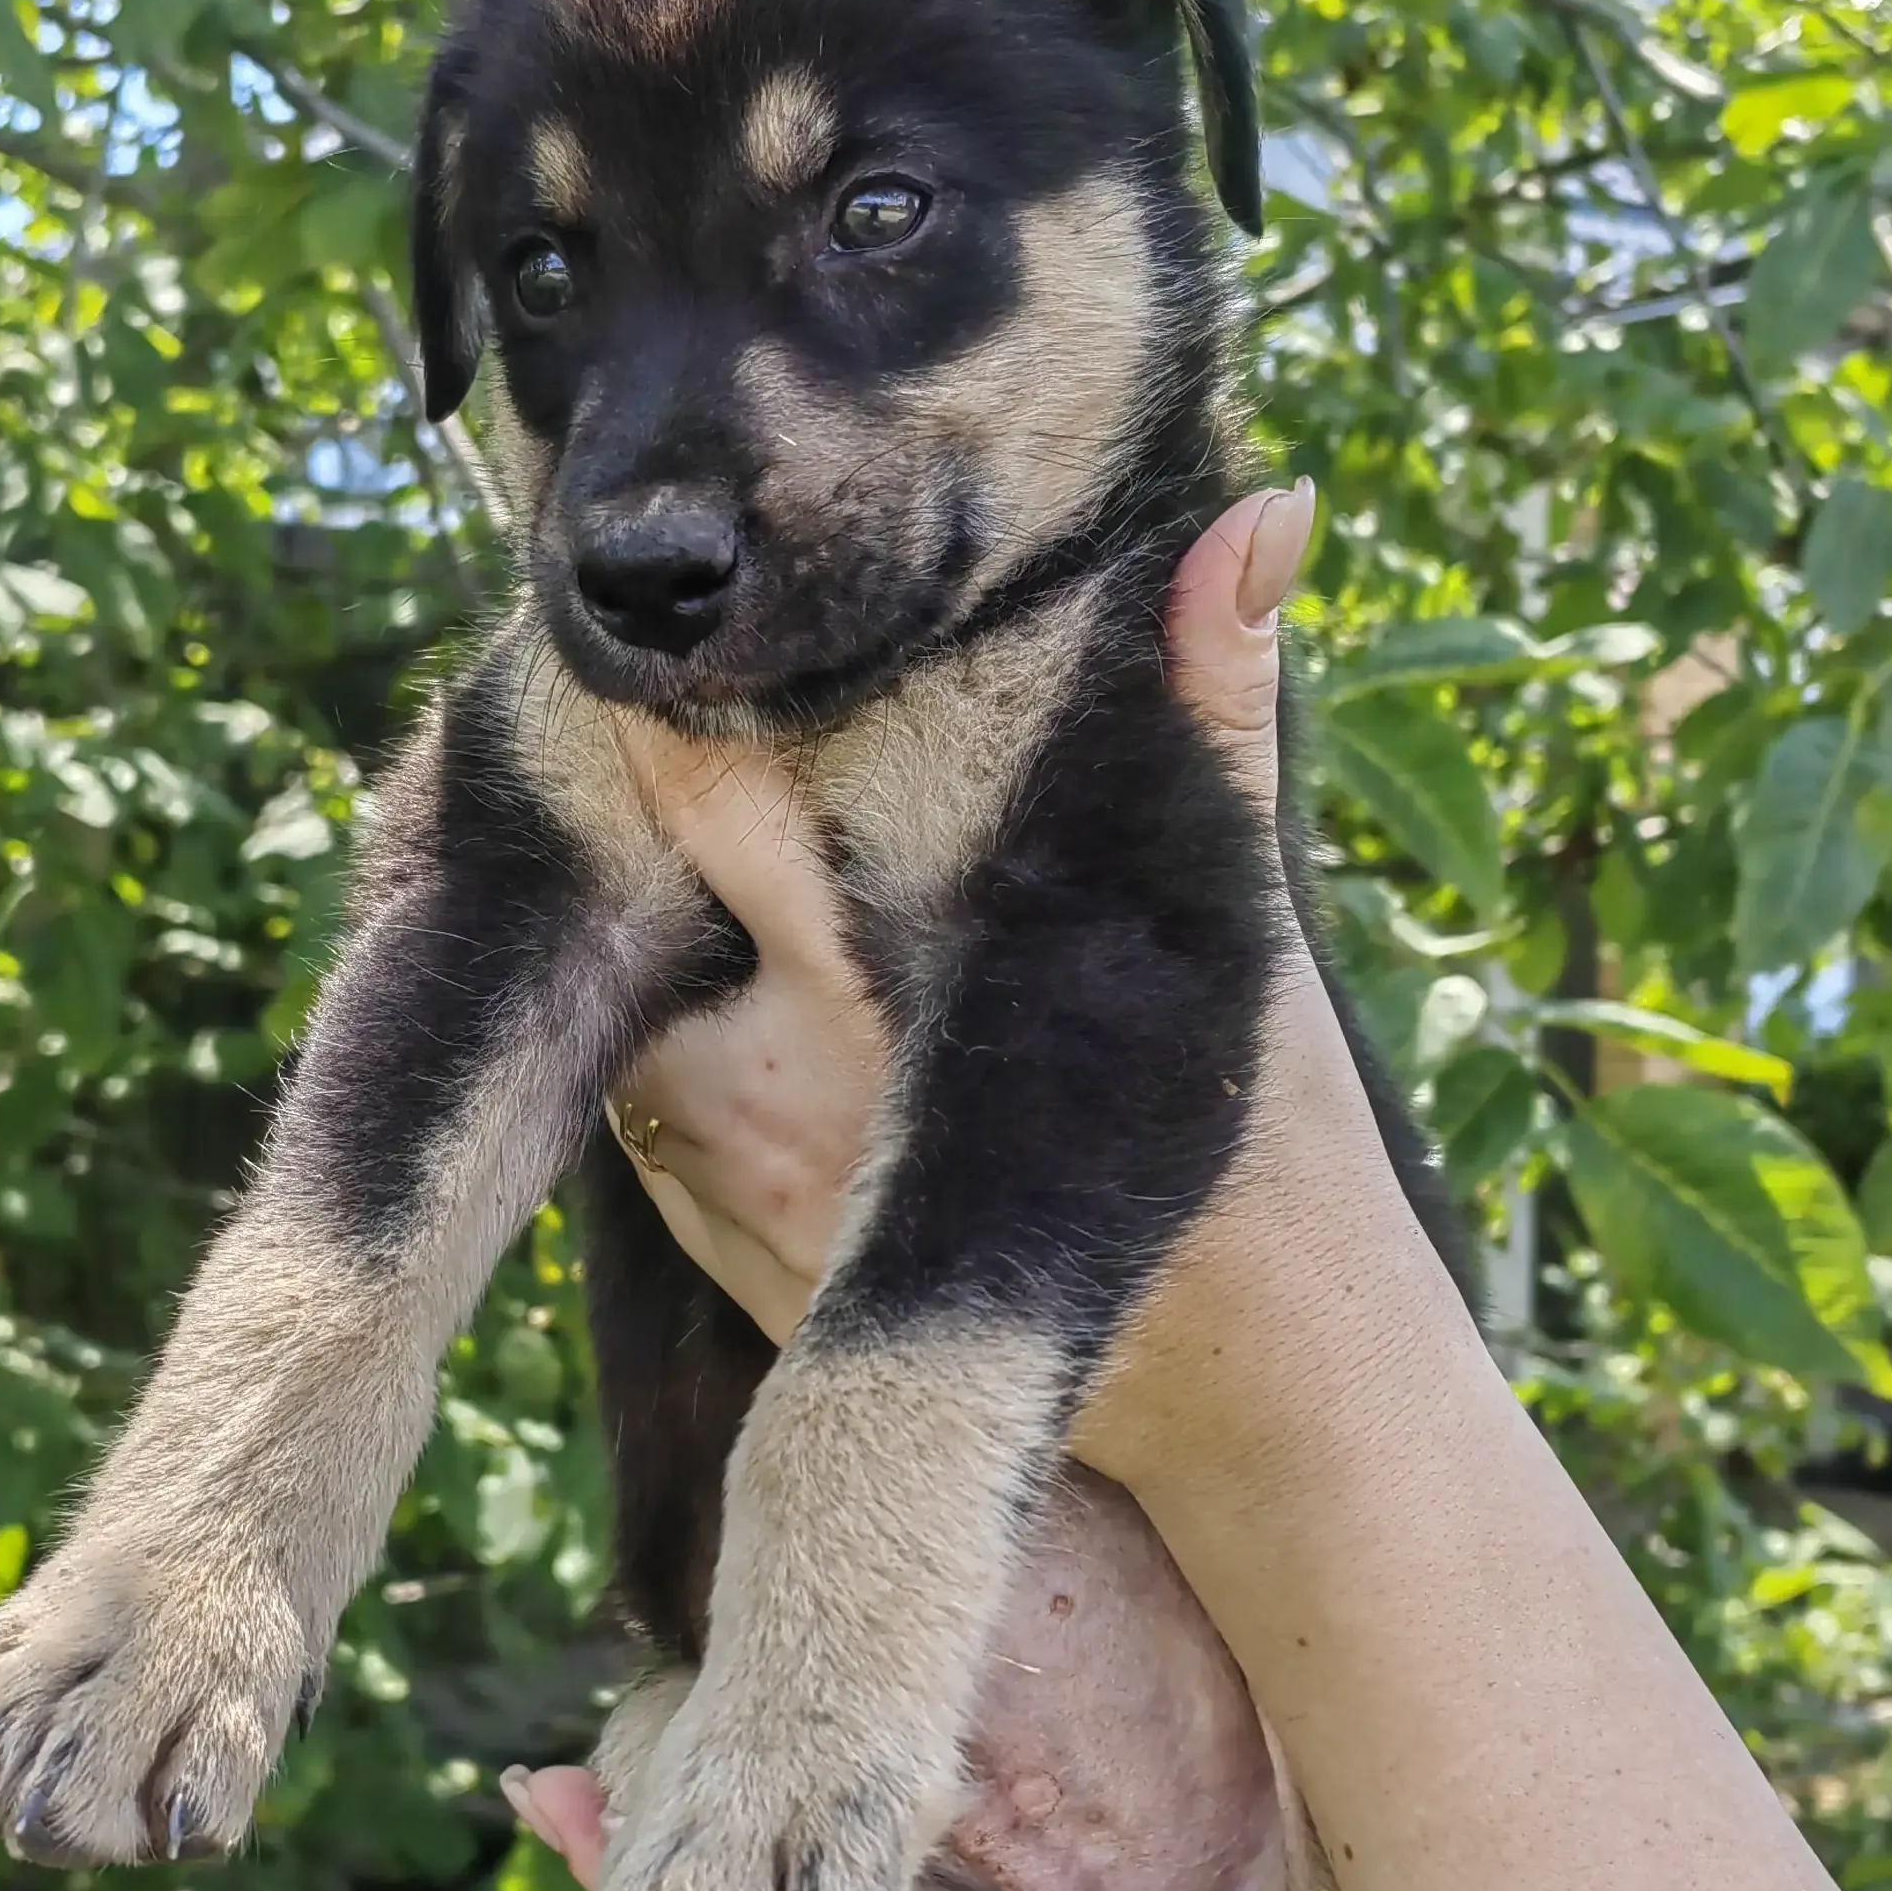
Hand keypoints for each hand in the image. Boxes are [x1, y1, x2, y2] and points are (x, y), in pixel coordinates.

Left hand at [598, 480, 1318, 1348]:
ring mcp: (730, 1193)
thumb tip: (1261, 513)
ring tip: (693, 874)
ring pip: (630, 1015)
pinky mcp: (725, 1261)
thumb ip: (1217, 708)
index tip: (666, 630)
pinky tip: (741, 1019)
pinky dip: (681, 1061)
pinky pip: (652, 1127)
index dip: (667, 704)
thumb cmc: (1256, 1132)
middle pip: (632, 900)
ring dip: (656, 950)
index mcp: (871, 979)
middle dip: (642, 821)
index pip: (704, 793)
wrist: (1241, 1377)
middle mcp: (769, 1094)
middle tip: (656, 722)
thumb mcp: (1228, 912)